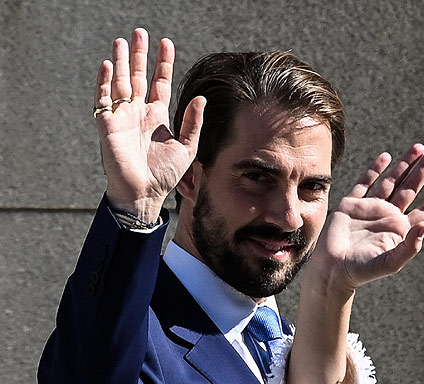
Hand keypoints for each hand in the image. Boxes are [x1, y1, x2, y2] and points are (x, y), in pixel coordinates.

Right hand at [93, 28, 204, 222]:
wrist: (145, 193)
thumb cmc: (165, 175)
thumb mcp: (187, 148)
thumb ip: (194, 123)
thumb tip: (201, 99)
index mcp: (157, 117)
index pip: (159, 83)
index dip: (163, 64)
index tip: (166, 43)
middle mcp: (139, 113)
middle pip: (138, 77)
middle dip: (139, 55)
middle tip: (140, 32)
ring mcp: (122, 117)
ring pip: (120, 82)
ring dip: (121, 61)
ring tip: (122, 41)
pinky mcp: (108, 125)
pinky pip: (104, 99)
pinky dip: (105, 82)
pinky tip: (108, 65)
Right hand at [314, 144, 423, 293]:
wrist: (333, 269)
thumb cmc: (363, 271)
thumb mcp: (391, 262)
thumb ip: (410, 246)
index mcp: (400, 230)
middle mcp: (388, 216)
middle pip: (411, 188)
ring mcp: (370, 208)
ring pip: (392, 181)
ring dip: (405, 164)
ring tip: (420, 147)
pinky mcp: (352, 204)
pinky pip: (366, 182)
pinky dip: (376, 169)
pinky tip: (387, 157)